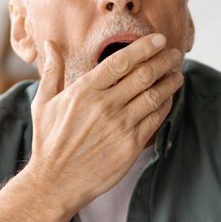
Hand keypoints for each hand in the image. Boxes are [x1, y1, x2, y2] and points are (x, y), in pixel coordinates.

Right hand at [27, 35, 183, 210]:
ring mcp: (120, 126)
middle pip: (143, 75)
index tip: (158, 39)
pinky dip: (165, 106)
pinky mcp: (130, 145)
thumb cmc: (48, 142)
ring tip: (177, 74)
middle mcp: (105, 105)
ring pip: (153, 96)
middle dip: (163, 61)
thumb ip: (53, 71)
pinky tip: (168, 99)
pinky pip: (155, 120)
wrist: (55, 182)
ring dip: (169, 82)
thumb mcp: (43, 102)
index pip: (121, 61)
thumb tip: (50, 43)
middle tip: (174, 53)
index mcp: (85, 91)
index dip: (144, 47)